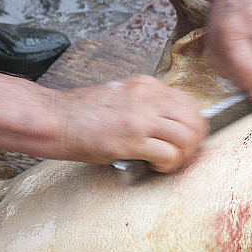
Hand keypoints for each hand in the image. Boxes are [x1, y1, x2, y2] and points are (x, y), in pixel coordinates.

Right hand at [55, 75, 207, 171]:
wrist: (56, 120)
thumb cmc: (84, 114)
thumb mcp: (122, 97)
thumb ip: (147, 105)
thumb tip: (169, 125)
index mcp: (147, 85)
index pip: (189, 103)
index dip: (195, 126)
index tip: (187, 140)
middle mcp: (148, 97)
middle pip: (195, 119)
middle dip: (195, 142)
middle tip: (183, 155)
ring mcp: (140, 118)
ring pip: (187, 137)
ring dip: (183, 155)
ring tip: (169, 162)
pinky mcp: (131, 140)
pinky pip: (168, 155)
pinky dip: (167, 165)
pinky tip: (154, 166)